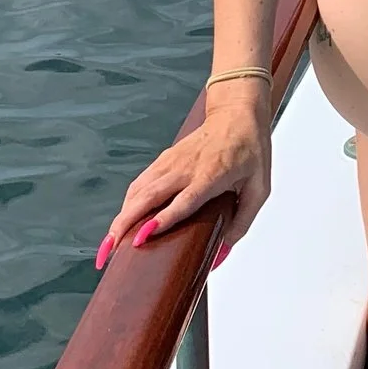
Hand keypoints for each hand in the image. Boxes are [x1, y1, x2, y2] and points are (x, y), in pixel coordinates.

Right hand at [97, 95, 268, 269]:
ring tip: (108, 245)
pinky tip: (121, 223)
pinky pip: (140, 183)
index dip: (163, 219)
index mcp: (212, 174)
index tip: (143, 236)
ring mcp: (171, 161)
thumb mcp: (259, 189)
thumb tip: (221, 256)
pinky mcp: (163, 158)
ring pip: (138, 190)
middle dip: (125, 224)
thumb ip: (242, 222)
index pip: (184, 200)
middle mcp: (187, 167)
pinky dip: (126, 204)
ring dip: (120, 217)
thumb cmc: (250, 150)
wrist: (237, 112)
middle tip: (110, 251)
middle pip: (149, 196)